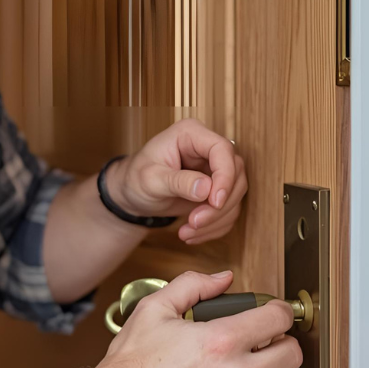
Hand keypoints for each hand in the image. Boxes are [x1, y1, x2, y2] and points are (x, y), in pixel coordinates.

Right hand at [89, 270, 302, 367]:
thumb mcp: (153, 310)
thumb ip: (192, 286)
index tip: (274, 313)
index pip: (278, 319)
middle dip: (281, 342)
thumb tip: (222, 279)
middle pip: (292, 355)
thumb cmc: (129, 367)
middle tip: (264, 341)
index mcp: (219, 341)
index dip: (279, 310)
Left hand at [106, 119, 247, 242]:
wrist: (132, 194)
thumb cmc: (136, 179)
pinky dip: (215, 226)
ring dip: (217, 219)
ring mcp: (214, 169)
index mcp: (191, 134)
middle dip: (219, 204)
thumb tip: (206, 189)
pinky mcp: (217, 189)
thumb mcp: (150, 180)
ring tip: (188, 231)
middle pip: (235, 173)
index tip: (214, 202)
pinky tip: (192, 234)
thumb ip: (178, 182)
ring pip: (236, 194)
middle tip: (194, 222)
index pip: (222, 149)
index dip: (224, 176)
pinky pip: (229, 209)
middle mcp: (207, 148)